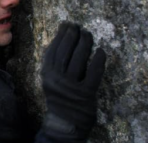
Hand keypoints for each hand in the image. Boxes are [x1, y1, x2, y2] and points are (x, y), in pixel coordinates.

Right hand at [41, 22, 106, 141]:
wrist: (66, 122)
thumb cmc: (59, 97)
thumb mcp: (50, 79)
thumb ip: (53, 64)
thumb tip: (60, 40)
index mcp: (46, 73)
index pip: (53, 49)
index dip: (61, 35)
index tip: (67, 25)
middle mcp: (57, 78)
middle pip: (66, 51)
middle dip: (73, 36)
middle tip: (79, 27)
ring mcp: (72, 86)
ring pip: (79, 59)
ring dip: (85, 44)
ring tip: (88, 34)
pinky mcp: (86, 93)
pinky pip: (94, 73)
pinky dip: (98, 61)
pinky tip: (101, 51)